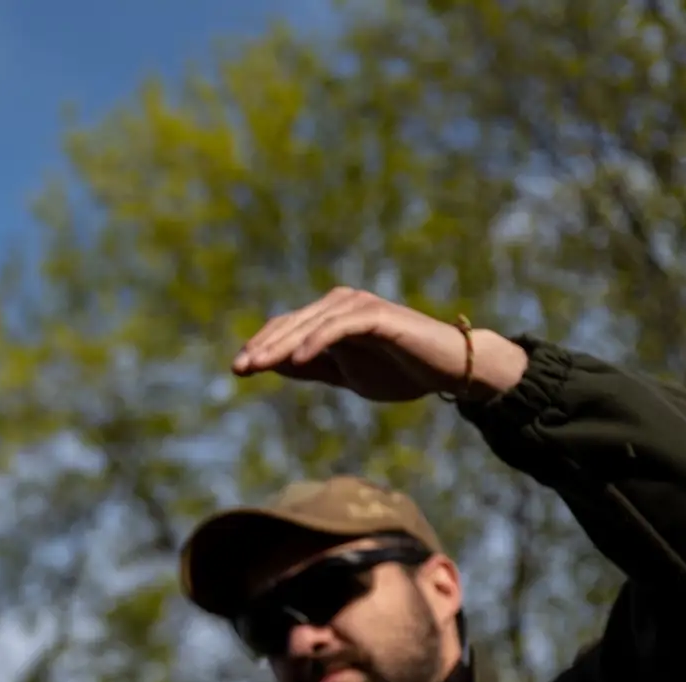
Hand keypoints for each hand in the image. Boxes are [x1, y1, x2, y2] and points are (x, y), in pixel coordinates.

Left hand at [231, 288, 527, 402]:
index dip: (261, 346)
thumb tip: (273, 364)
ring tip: (259, 365)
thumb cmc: (399, 370)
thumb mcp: (345, 373)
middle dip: (263, 346)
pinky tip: (296, 360)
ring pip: (310, 324)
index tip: (238, 369)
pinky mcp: (378, 315)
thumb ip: (312, 366)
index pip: (287, 328)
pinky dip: (316, 341)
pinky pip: (339, 327)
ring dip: (282, 344)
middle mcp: (342, 304)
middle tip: (239, 368)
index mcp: (331, 317)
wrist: (447, 369)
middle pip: (292, 324)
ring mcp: (360, 306)